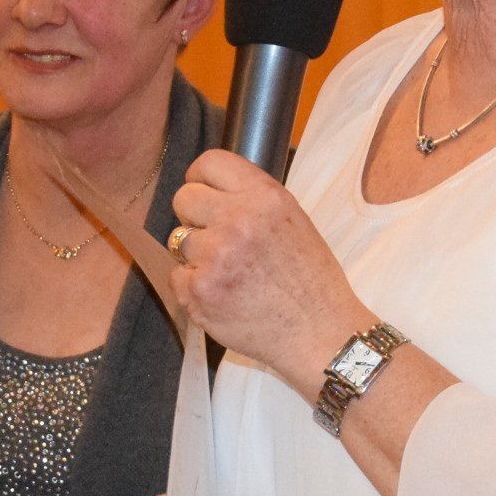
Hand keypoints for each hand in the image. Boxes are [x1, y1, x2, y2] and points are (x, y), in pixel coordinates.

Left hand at [167, 149, 371, 394]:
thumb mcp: (294, 221)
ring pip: (177, 239)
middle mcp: (237, 220)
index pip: (210, 162)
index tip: (203, 191)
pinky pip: (177, 275)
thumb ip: (253, 201)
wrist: (318, 333)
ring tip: (228, 274)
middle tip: (215, 238)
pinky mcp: (199, 291)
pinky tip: (223, 295)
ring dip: (196, 255)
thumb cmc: (310, 281)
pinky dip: (193, 286)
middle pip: (184, 198)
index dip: (200, 177)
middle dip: (194, 217)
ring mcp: (214, 256)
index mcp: (264, 197)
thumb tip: (212, 191)